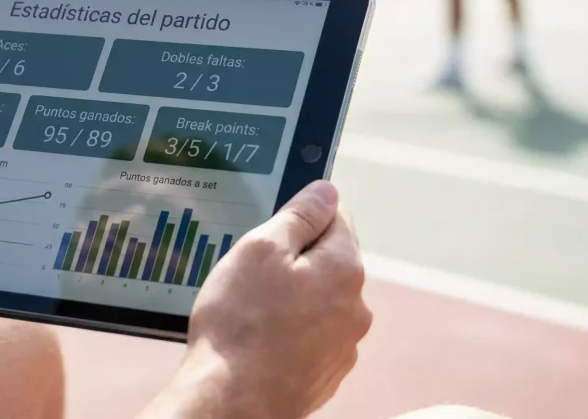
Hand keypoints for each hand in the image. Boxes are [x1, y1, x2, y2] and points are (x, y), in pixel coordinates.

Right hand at [141, 181, 371, 418]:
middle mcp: (355, 306)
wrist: (232, 402)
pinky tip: (260, 338)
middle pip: (328, 259)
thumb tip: (327, 190)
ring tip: (251, 309)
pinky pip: (311, 334)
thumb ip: (299, 215)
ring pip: (319, 298)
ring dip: (293, 295)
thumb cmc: (240, 323)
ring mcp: (343, 344)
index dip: (301, 214)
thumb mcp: (261, 249)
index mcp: (344, 267)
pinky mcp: (326, 372)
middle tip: (252, 271)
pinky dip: (291, 330)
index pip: (336, 215)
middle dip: (295, 258)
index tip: (272, 226)